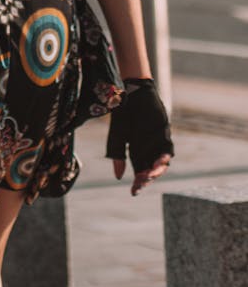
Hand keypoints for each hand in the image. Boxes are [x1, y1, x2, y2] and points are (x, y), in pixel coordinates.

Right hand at [106, 79, 173, 195]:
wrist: (131, 94)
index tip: (133, 192)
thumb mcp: (117, 136)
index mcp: (136, 152)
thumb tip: (118, 177)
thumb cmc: (123, 114)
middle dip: (146, 179)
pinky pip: (168, 149)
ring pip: (161, 163)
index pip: (139, 172)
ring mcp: (157, 143)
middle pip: (151, 170)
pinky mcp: (164, 134)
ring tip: (150, 175)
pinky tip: (160, 161)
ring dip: (157, 171)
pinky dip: (165, 157)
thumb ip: (117, 155)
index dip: (138, 183)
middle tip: (140, 183)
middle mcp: (148, 150)